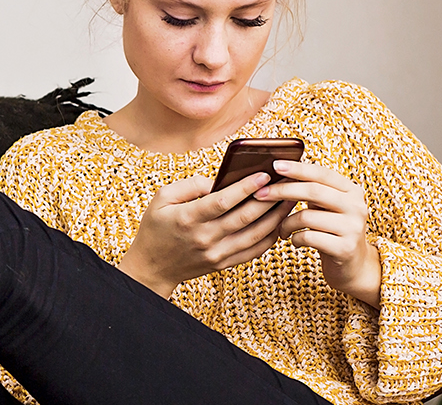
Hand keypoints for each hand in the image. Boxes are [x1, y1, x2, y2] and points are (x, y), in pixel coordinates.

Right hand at [118, 172, 294, 298]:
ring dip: (275, 217)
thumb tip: (217, 179)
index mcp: (187, 219)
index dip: (245, 187)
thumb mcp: (161, 199)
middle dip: (268, 199)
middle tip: (286, 183)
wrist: (152, 267)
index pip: (222, 202)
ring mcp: (215, 254)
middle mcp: (204, 238)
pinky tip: (278, 222)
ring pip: (254, 235)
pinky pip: (253, 251)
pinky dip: (269, 237)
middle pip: (244, 218)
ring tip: (289, 200)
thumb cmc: (155, 228)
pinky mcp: (223, 264)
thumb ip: (189, 186)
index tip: (263, 174)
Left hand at [255, 160, 381, 308]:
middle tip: (260, 194)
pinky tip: (293, 241)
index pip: (322, 173)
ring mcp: (353, 227)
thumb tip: (278, 171)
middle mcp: (357, 206)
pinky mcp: (345, 248)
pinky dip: (295, 238)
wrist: (353, 265)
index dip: (297, 168)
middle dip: (282, 191)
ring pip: (307, 216)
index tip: (274, 165)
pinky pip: (309, 237)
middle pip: (313, 191)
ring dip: (285, 222)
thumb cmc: (331, 230)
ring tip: (280, 229)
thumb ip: (312, 190)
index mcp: (352, 190)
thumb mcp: (326, 207)